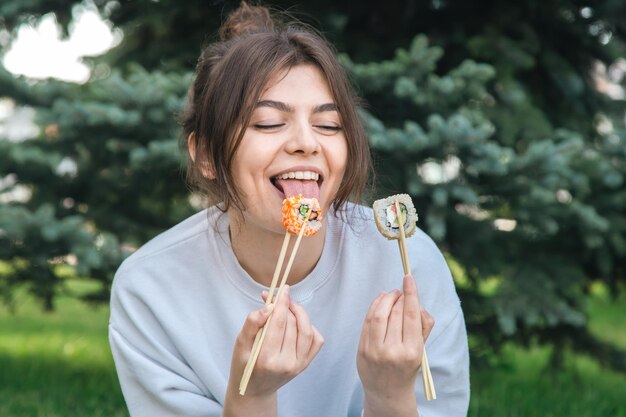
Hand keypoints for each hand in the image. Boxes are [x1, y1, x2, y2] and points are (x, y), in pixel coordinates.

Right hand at [224, 286, 323, 416]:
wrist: (255, 390)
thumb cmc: (244, 364)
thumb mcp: (240, 343)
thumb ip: (252, 323)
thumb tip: (268, 306)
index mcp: (267, 359)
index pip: (279, 324)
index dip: (282, 303)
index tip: (283, 288)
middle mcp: (286, 364)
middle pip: (293, 324)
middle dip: (287, 306)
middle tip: (278, 297)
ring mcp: (299, 365)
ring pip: (306, 329)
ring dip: (298, 313)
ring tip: (287, 307)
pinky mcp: (306, 364)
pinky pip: (316, 339)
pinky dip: (309, 326)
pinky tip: (296, 323)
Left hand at [357, 275, 434, 416]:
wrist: (387, 391)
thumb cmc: (408, 365)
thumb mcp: (422, 349)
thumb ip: (423, 325)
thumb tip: (414, 302)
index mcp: (412, 351)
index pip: (411, 315)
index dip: (410, 293)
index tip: (409, 277)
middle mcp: (393, 351)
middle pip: (395, 312)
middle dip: (399, 296)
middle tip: (402, 290)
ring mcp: (375, 351)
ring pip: (379, 314)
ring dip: (386, 298)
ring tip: (392, 294)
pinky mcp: (362, 350)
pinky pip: (367, 321)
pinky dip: (374, 306)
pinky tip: (380, 300)